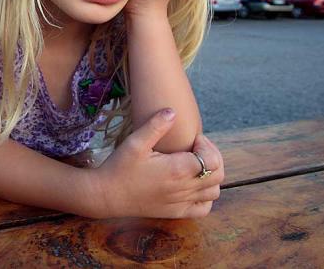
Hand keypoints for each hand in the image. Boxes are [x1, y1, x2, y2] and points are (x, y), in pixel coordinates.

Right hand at [88, 108, 223, 218]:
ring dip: (210, 176)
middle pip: (217, 174)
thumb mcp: (135, 142)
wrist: (105, 195)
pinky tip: (192, 185)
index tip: (193, 139)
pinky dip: (205, 197)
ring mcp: (180, 203)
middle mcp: (183, 188)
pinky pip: (203, 209)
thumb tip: (172, 111)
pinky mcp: (176, 212)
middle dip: (212, 157)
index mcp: (176, 170)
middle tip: (195, 148)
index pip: (211, 159)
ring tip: (194, 165)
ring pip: (214, 192)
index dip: (207, 146)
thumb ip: (155, 126)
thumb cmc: (119, 167)